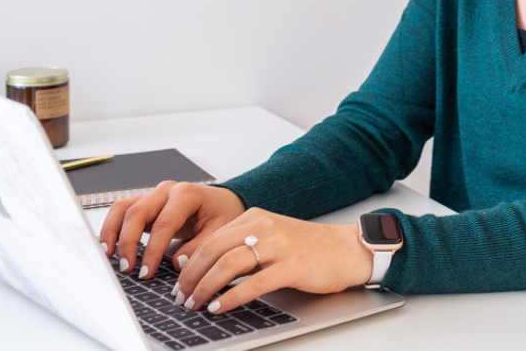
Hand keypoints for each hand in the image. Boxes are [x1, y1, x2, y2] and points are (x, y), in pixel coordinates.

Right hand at [99, 181, 244, 277]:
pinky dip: (113, 227)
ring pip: (124, 207)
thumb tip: (176, 262)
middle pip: (137, 211)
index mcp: (187, 194)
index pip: (163, 223)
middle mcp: (166, 190)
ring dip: (113, 231)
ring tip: (109, 256)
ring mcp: (154, 194)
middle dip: (128, 242)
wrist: (222, 202)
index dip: (152, 250)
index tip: (146, 273)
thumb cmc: (221, 214)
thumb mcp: (220, 231)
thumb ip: (200, 247)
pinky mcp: (146, 203)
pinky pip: (123, 211)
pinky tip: (110, 246)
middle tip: (127, 269)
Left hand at [173, 207, 373, 312]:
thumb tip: (206, 267)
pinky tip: (220, 307)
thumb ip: (242, 246)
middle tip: (181, 297)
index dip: (190, 262)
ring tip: (195, 304)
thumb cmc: (308, 248)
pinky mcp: (293, 265)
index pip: (211, 237)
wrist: (347, 249)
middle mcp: (263, 226)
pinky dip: (232, 297)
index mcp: (254, 217)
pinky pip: (255, 282)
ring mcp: (279, 244)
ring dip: (206, 287)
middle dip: (192, 276)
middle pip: (215, 249)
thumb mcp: (270, 238)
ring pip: (230, 263)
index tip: (178, 282)